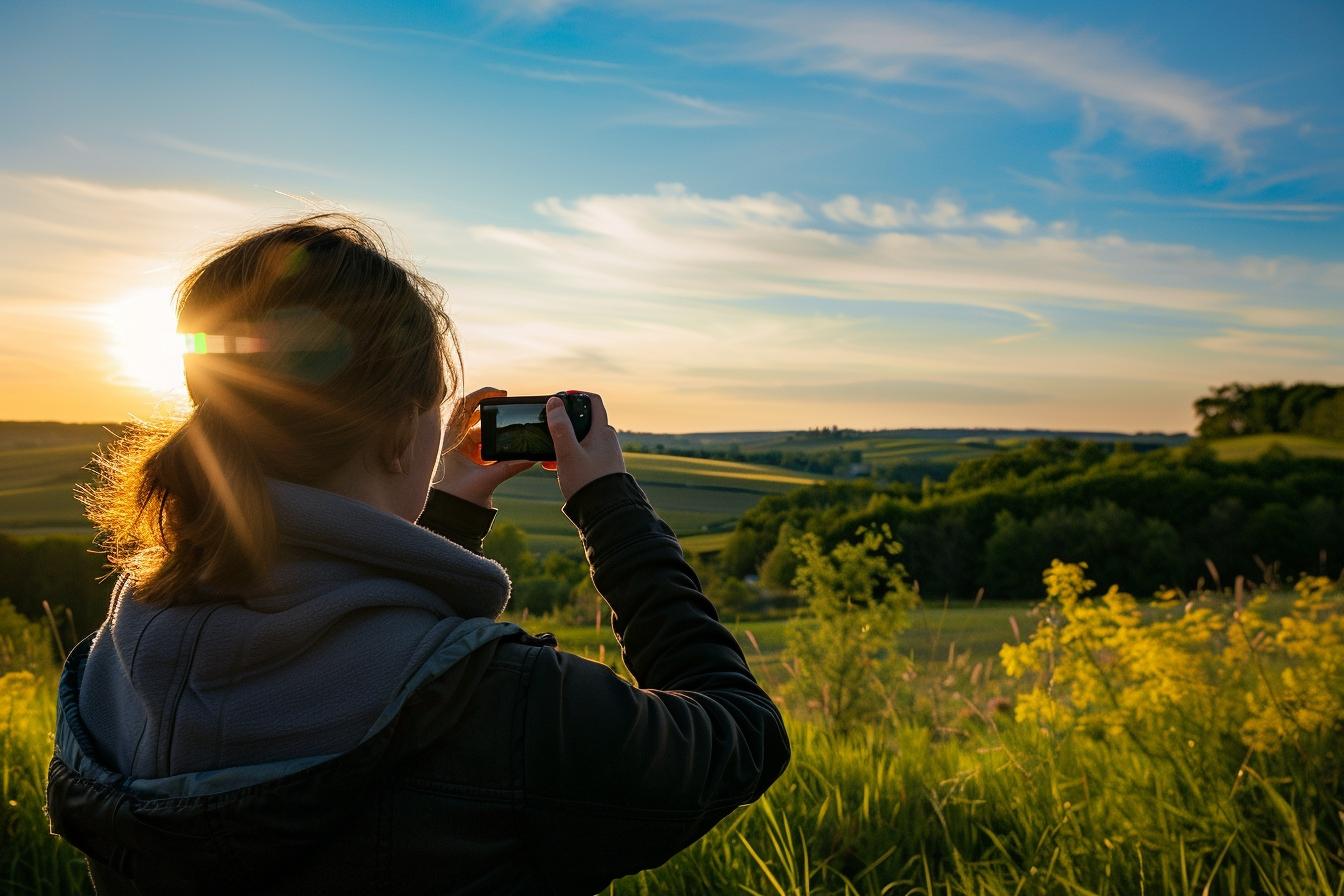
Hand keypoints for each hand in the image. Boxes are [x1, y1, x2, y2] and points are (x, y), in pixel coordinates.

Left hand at [433, 386, 533, 507]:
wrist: (450, 519)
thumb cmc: (457, 499)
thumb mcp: (485, 480)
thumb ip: (509, 467)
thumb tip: (531, 458)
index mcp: (451, 440)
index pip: (464, 407)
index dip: (482, 394)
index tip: (501, 392)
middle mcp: (454, 441)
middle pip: (474, 416)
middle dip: (494, 413)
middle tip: (510, 408)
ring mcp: (461, 450)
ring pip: (482, 433)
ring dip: (497, 432)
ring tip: (512, 433)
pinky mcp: (469, 460)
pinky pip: (484, 446)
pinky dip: (496, 445)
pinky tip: (509, 448)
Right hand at [544, 392, 625, 500]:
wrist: (605, 513)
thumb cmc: (587, 482)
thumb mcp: (568, 453)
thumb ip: (560, 427)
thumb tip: (555, 402)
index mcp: (603, 432)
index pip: (594, 401)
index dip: (577, 395)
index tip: (561, 397)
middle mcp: (608, 441)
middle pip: (587, 421)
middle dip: (567, 423)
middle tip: (550, 428)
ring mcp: (608, 456)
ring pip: (584, 440)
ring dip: (567, 442)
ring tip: (549, 454)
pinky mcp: (605, 470)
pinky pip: (586, 455)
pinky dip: (572, 456)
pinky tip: (557, 468)